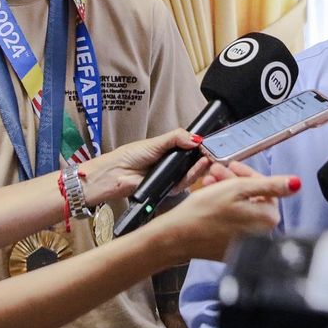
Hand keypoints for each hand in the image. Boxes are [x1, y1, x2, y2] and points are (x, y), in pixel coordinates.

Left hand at [83, 128, 200, 205]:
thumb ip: (176, 138)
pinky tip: (193, 171)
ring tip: (204, 160)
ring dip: (199, 169)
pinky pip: (182, 186)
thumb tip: (195, 138)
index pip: (190, 150)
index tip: (209, 145)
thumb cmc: (130, 156)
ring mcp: (170, 177)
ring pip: (190, 175)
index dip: (201, 148)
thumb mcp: (156, 142)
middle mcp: (172, 165)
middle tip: (211, 154)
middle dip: (204, 160)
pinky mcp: (167, 189)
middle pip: (193, 164)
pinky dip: (188, 179)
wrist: (117, 173)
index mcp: (170, 151)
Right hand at [153, 172, 296, 261]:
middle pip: (253, 199)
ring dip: (227, 191)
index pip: (266, 190)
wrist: (177, 236)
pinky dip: (223, 208)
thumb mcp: (238, 189)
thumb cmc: (203, 212)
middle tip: (217, 171)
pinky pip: (233, 223)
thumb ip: (270, 185)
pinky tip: (209, 198)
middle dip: (236, 181)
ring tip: (209, 182)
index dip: (249, 174)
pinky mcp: (231, 248)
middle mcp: (260, 234)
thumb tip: (296, 183)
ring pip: (241, 208)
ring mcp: (245, 242)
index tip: (233, 166)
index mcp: (267, 219)